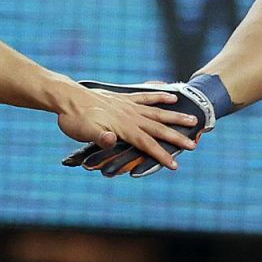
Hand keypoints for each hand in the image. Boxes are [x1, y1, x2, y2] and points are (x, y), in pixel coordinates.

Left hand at [56, 81, 199, 172]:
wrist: (67, 96)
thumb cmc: (74, 118)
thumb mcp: (83, 131)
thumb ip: (99, 137)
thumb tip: (111, 140)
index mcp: (123, 128)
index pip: (146, 144)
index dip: (160, 155)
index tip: (174, 165)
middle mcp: (130, 116)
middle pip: (158, 128)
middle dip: (176, 138)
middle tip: (193, 145)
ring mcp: (129, 106)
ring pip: (158, 112)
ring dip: (176, 117)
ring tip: (193, 119)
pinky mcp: (125, 98)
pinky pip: (147, 97)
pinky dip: (160, 97)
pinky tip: (171, 97)